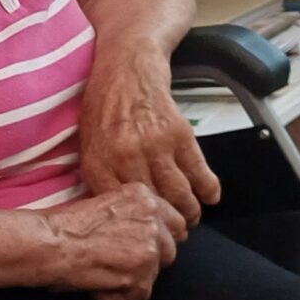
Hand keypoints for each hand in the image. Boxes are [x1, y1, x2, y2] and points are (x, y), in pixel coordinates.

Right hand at [37, 183, 183, 299]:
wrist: (50, 243)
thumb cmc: (68, 225)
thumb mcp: (109, 202)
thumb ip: (136, 213)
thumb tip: (155, 232)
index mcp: (147, 198)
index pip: (176, 221)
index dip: (160, 238)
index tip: (142, 248)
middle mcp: (155, 219)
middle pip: (170, 247)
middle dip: (149, 259)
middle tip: (121, 264)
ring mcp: (150, 246)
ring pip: (156, 271)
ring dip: (134, 277)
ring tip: (106, 274)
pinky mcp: (141, 273)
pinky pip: (141, 294)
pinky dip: (119, 296)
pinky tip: (100, 287)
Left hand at [80, 47, 219, 230]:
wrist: (127, 65)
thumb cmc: (104, 104)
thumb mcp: (88, 142)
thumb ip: (99, 174)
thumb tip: (114, 208)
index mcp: (99, 163)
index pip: (121, 208)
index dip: (137, 225)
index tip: (148, 234)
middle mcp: (126, 158)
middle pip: (153, 205)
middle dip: (169, 224)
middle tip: (176, 234)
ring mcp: (155, 145)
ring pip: (178, 192)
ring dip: (190, 211)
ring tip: (193, 218)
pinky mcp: (179, 133)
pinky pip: (198, 169)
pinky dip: (208, 186)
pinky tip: (211, 197)